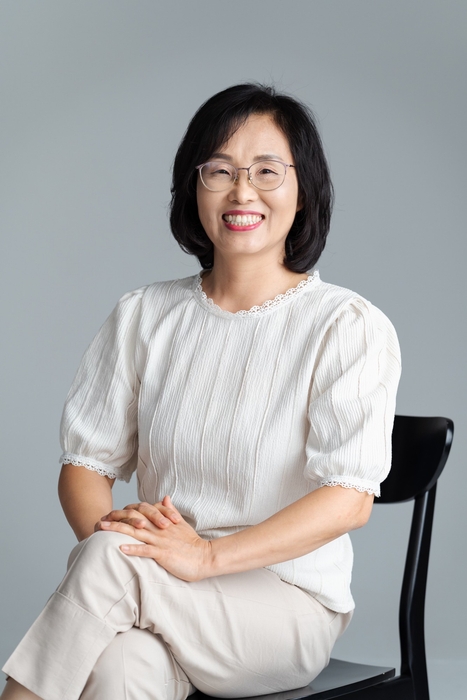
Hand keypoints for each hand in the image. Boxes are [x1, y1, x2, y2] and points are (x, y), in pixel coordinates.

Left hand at [95, 496, 212, 581]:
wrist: (205, 557)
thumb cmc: (192, 543)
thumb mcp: (181, 524)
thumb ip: (171, 511)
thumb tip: (165, 497)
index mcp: (162, 522)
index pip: (140, 512)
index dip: (124, 512)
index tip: (110, 514)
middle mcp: (159, 529)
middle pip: (134, 520)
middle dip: (116, 519)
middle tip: (100, 519)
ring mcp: (161, 541)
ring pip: (136, 533)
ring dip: (118, 530)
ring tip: (103, 529)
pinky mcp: (164, 554)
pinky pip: (146, 550)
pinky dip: (133, 548)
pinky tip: (120, 547)